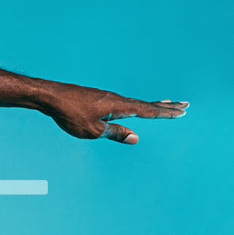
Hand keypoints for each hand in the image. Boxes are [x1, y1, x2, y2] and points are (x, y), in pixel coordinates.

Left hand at [43, 85, 187, 144]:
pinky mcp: (98, 97)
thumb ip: (115, 133)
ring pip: (135, 102)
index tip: (182, 111)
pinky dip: (135, 103)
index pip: (148, 111)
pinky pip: (123, 101)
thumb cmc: (69, 114)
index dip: (165, 112)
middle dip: (165, 106)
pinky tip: (133, 106)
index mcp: (119, 106)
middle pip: (146, 104)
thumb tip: (135, 138)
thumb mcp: (92, 130)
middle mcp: (116, 99)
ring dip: (152, 103)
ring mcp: (107, 97)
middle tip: (184, 104)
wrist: (50, 96)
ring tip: (165, 103)